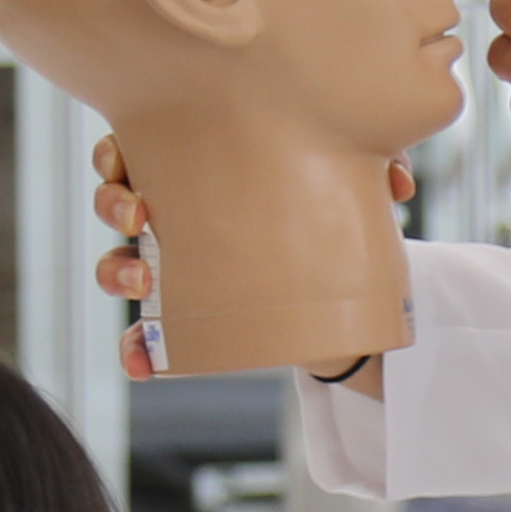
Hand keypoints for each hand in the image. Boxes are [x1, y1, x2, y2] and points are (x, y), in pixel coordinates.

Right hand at [91, 130, 415, 386]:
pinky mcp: (189, 324)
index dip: (116, 153)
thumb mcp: (357, 188)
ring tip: (143, 281)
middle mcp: (178, 218)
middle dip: (112, 203)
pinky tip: (141, 363)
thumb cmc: (335, 219)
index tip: (129, 161)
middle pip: (116, 201)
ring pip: (118, 266)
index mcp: (201, 170)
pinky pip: (147, 341)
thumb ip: (378, 170)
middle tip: (139, 215)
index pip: (137, 148)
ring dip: (115, 271)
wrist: (348, 294)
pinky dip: (136, 352)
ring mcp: (177, 272)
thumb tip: (398, 186)